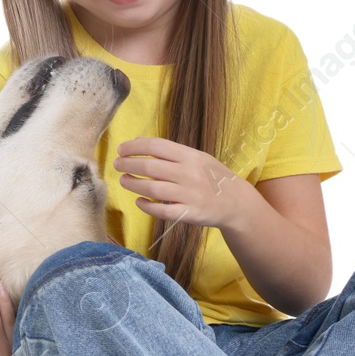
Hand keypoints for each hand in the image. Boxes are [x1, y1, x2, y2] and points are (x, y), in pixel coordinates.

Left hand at [113, 136, 251, 229]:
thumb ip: (170, 151)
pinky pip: (162, 211)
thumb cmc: (211, 177)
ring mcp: (189, 194)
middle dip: (129, 164)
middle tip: (117, 164)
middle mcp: (189, 174)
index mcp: (190, 156)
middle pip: (151, 167)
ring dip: (134, 184)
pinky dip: (147, 206)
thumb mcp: (196, 158)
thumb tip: (138, 141)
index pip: (156, 146)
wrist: (236, 202)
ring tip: (124, 181)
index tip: (121, 149)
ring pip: (153, 189)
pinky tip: (139, 202)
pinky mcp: (189, 213)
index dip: (135, 147)